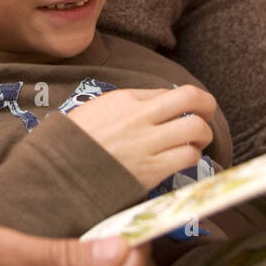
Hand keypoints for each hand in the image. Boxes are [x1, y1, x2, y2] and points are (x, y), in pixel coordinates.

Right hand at [65, 84, 216, 188]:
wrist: (58, 174)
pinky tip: (184, 159)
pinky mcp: (151, 171)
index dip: (184, 101)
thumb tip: (156, 105)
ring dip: (203, 135)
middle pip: (192, 100)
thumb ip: (126, 105)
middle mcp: (139, 117)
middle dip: (206, 107)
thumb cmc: (73, 143)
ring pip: (196, 129)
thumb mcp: (95, 110)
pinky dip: (192, 157)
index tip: (188, 109)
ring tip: (196, 142)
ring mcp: (147, 144)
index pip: (170, 92)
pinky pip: (187, 157)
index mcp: (124, 99)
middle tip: (206, 116)